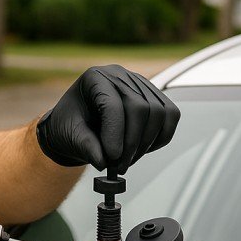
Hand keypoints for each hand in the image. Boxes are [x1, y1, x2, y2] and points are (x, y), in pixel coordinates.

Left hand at [36, 65, 179, 172]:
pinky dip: (160, 138)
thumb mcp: (69, 136)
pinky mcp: (155, 96)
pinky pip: (170, 116)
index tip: (112, 158)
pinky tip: (143, 150)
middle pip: (140, 108)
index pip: (113, 104)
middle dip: (133, 142)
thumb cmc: (70, 126)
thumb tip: (103, 161)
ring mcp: (140, 83)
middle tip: (121, 165)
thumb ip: (85, 146)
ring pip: (158, 113)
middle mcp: (119, 75)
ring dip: (146, 143)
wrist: (78, 125)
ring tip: (128, 160)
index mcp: (94, 78)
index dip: (115, 134)